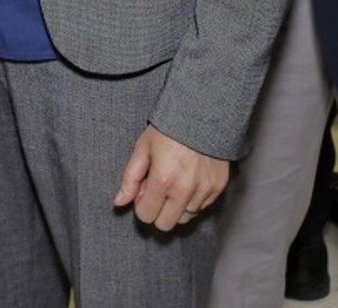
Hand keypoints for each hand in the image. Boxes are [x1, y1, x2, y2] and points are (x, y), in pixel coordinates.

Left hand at [113, 124, 228, 231]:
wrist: (203, 114)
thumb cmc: (169, 129)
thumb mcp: (143, 148)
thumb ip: (130, 178)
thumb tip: (119, 202)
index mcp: (163, 180)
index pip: (146, 215)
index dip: (141, 205)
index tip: (143, 192)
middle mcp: (185, 189)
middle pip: (166, 224)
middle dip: (158, 212)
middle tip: (157, 191)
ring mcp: (204, 190)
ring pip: (185, 217)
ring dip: (177, 206)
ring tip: (175, 182)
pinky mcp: (218, 187)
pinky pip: (202, 207)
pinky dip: (193, 199)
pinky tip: (189, 179)